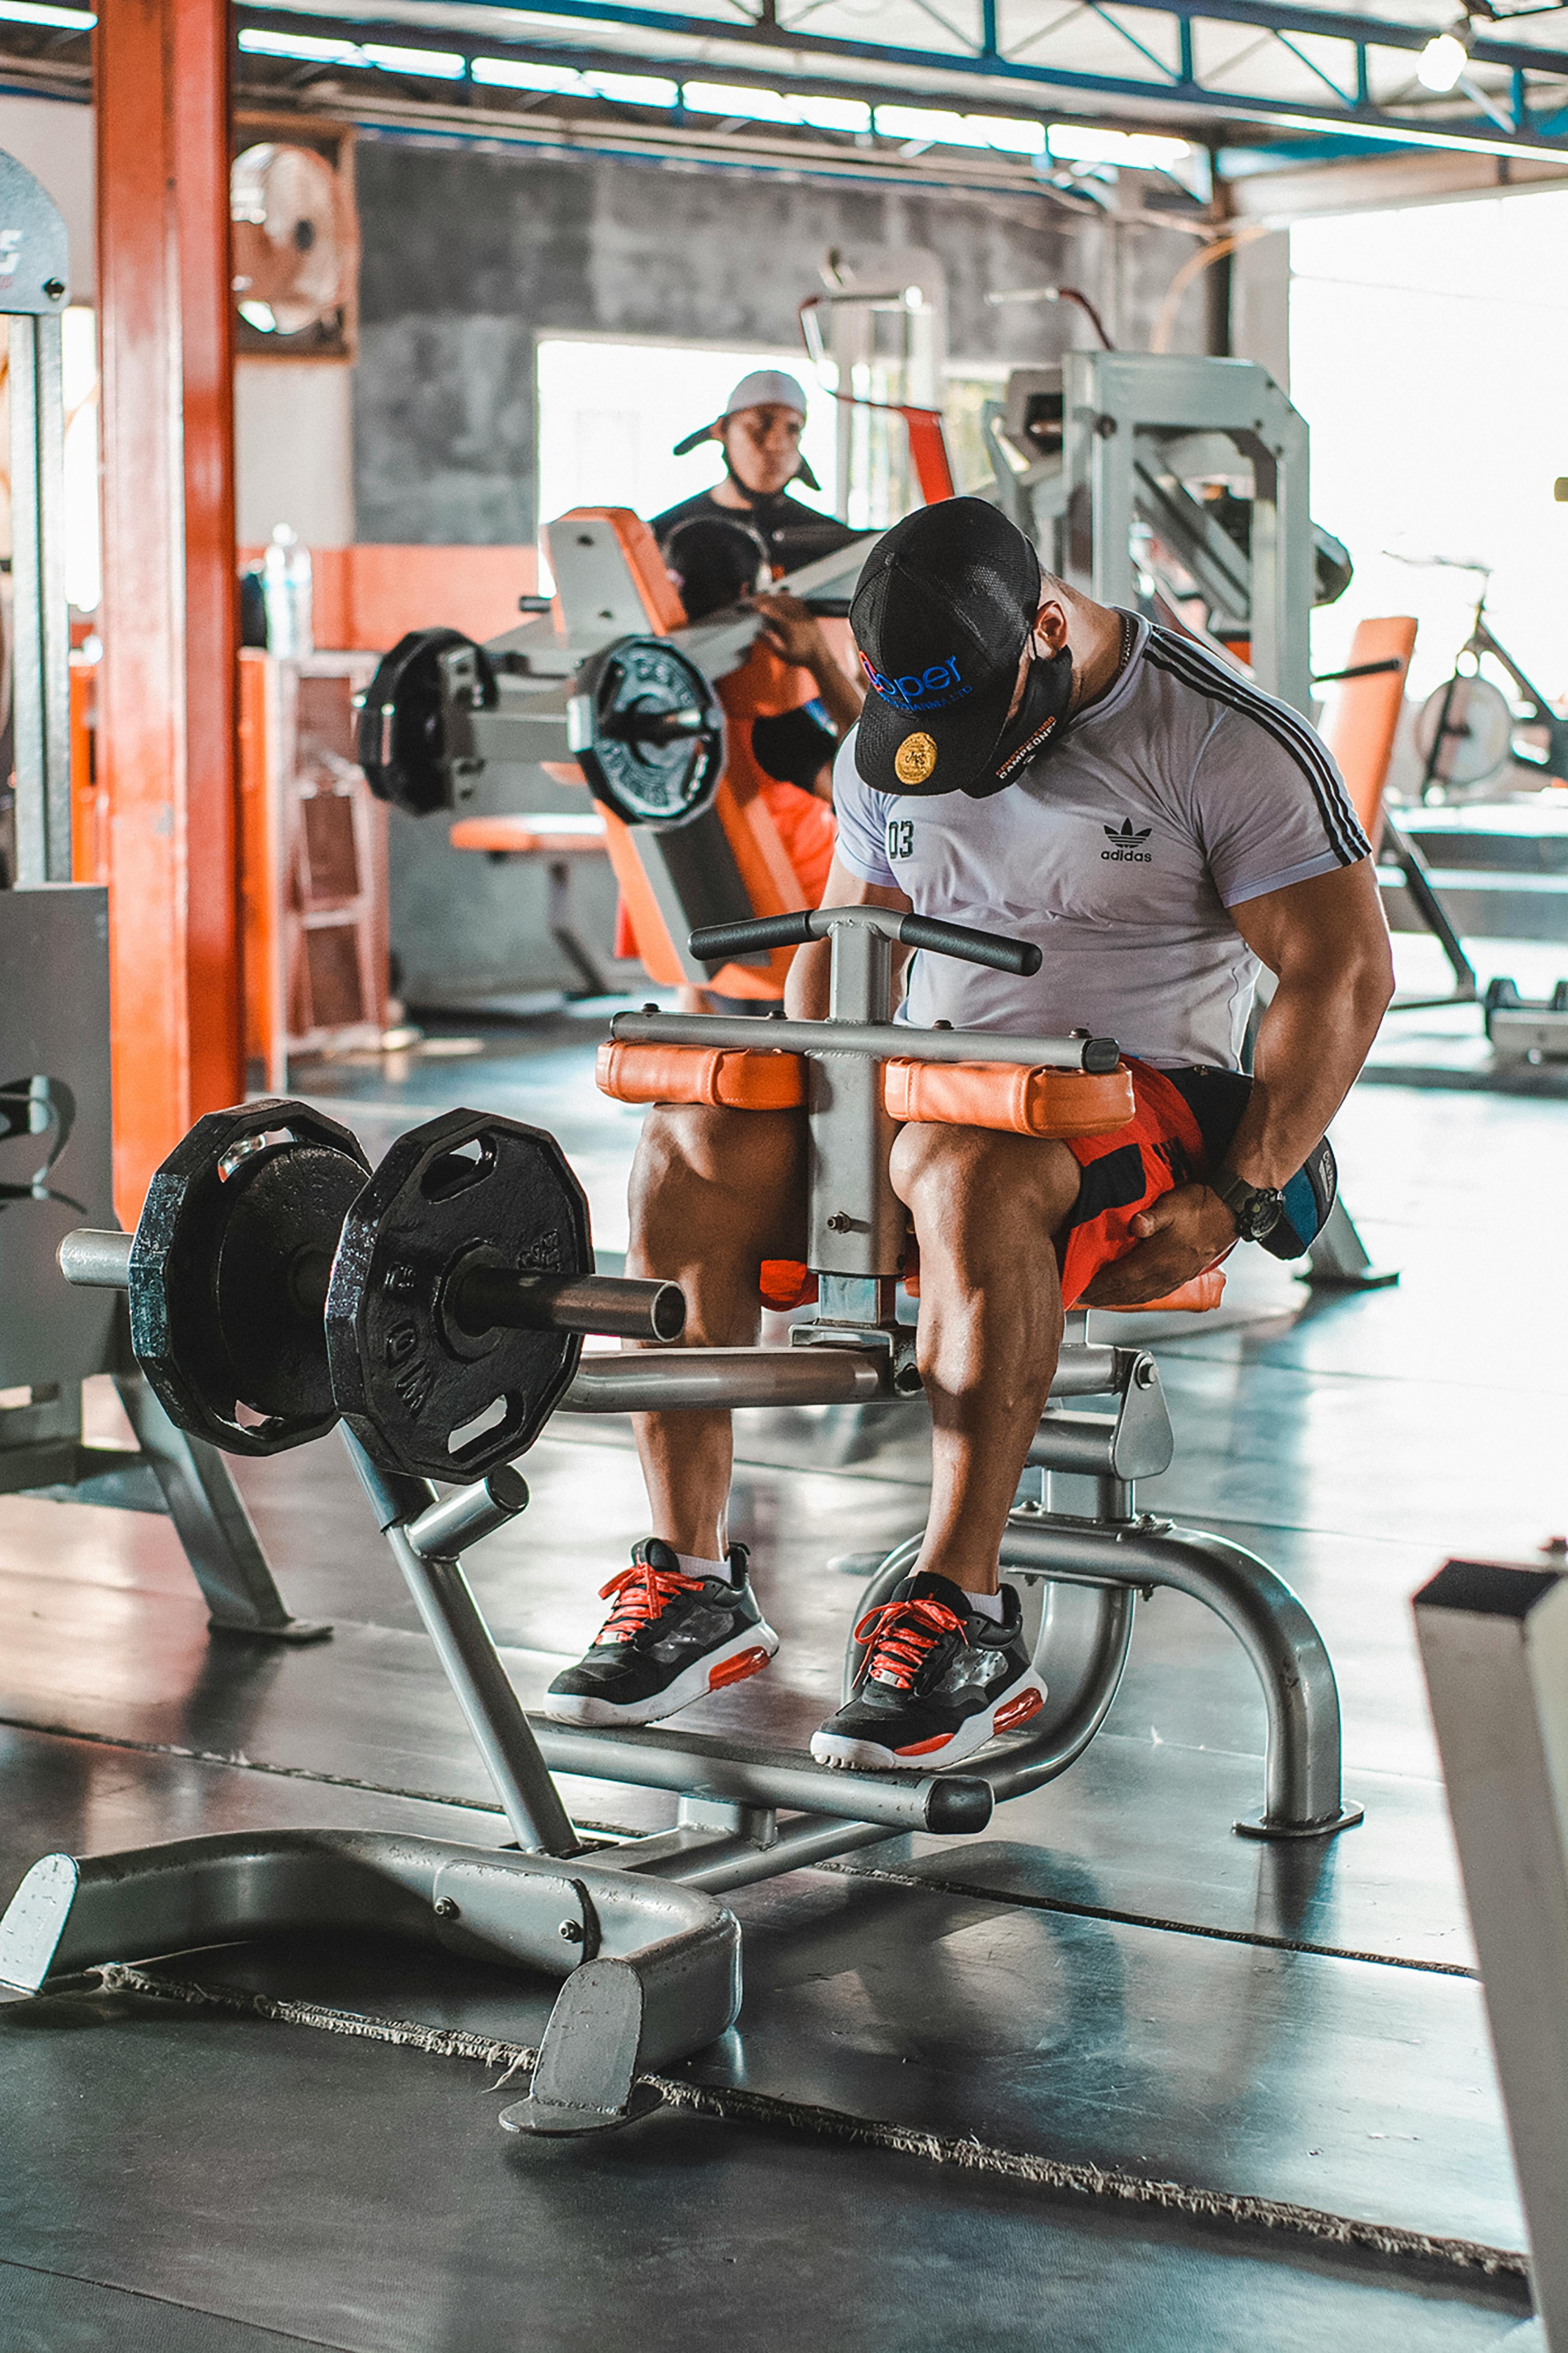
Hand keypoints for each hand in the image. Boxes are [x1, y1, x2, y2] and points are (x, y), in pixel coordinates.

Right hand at [748, 591, 830, 673]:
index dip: (762, 605)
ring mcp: (804, 615)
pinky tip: (785, 598)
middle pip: (779, 602)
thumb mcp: (782, 653)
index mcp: (789, 626)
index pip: (773, 610)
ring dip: (777, 597)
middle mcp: (797, 617)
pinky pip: (798, 602)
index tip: (755, 604)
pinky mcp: (809, 615)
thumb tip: (760, 632)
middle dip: (767, 599)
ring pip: (789, 600)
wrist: (819, 657)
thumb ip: (770, 641)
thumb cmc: (802, 656)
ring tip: (769, 597)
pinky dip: (789, 598)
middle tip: (759, 598)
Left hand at [1079, 1183, 1235, 1308]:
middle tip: (1084, 1299)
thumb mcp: (1173, 1205)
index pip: (1121, 1279)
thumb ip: (1152, 1217)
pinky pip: (1156, 1293)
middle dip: (1104, 1297)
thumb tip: (1135, 1225)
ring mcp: (1176, 1277)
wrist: (1231, 1212)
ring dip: (1119, 1299)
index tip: (1081, 1291)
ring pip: (1142, 1295)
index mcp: (1159, 1260)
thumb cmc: (1201, 1206)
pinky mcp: (1184, 1275)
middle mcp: (1166, 1274)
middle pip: (1128, 1292)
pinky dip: (1138, 1297)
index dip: (1100, 1286)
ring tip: (1102, 1299)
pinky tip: (1133, 1295)